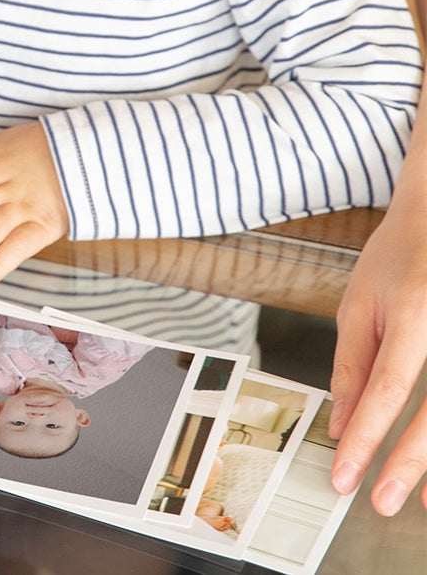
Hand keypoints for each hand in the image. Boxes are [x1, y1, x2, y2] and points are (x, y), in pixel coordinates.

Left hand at [329, 180, 426, 514]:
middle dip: (407, 464)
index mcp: (417, 316)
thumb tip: (339, 422)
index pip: (387, 391)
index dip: (366, 439)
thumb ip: (351, 363)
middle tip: (379, 502)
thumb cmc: (400, 256)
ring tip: (423, 502)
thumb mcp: (360, 300)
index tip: (345, 475)